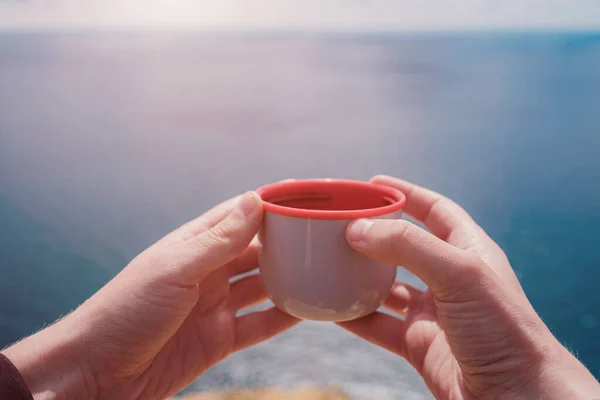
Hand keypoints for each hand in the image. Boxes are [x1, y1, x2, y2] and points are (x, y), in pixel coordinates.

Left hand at [3, 192, 298, 399]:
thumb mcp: (175, 270)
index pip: (239, 216)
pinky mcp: (219, 340)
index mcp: (193, 246)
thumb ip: (218, 240)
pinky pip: (259, 325)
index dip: (270, 205)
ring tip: (322, 271)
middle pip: (256, 251)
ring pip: (262, 287)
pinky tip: (307, 310)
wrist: (98, 374)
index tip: (305, 198)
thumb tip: (255, 200)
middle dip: (287, 243)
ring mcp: (215, 306)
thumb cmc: (124, 313)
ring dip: (289, 279)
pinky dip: (282, 317)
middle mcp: (207, 273)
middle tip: (324, 238)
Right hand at [339, 175, 599, 399]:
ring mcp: (434, 312)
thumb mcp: (459, 274)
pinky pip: (379, 325)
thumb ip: (409, 247)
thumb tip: (358, 230)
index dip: (405, 193)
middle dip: (376, 234)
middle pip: (405, 246)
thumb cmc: (504, 330)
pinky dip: (355, 317)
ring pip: (388, 287)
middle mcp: (450, 278)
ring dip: (361, 276)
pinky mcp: (419, 344)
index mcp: (468, 251)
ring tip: (330, 262)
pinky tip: (332, 310)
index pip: (435, 210)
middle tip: (342, 225)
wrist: (515, 396)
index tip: (372, 184)